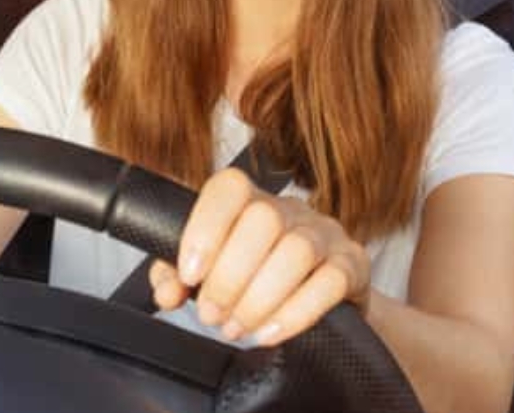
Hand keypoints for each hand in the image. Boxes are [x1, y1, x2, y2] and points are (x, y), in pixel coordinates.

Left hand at [148, 168, 370, 345]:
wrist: (323, 302)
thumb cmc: (255, 279)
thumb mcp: (210, 273)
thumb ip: (176, 277)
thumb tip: (166, 292)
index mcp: (248, 199)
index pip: (227, 188)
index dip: (204, 229)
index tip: (189, 275)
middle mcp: (289, 208)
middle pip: (262, 221)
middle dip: (229, 277)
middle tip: (212, 314)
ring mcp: (325, 232)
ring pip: (296, 250)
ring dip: (259, 298)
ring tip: (237, 327)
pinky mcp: (354, 264)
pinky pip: (330, 282)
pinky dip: (295, 312)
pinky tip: (270, 332)